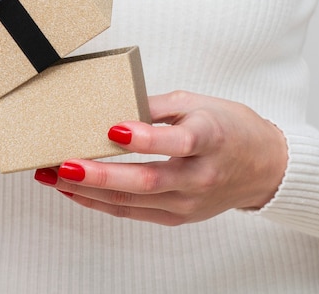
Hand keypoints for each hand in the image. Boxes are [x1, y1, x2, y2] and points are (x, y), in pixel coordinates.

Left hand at [34, 90, 287, 225]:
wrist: (264, 168)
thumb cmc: (230, 128)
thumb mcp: (199, 103)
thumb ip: (157, 106)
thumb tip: (114, 104)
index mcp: (210, 139)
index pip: (176, 141)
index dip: (144, 137)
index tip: (112, 127)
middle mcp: (200, 176)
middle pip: (146, 180)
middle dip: (99, 174)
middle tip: (62, 164)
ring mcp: (189, 202)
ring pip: (133, 201)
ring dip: (89, 191)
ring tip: (53, 177)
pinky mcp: (178, 216)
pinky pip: (134, 212)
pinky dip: (101, 203)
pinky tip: (75, 191)